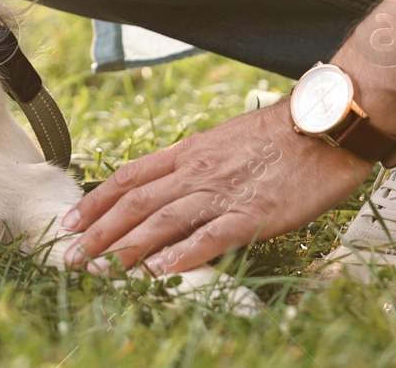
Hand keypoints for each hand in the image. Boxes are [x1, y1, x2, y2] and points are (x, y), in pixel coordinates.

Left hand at [61, 100, 370, 273]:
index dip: (97, 201)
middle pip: (135, 203)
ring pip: (161, 221)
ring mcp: (222, 193)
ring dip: (126, 248)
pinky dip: (179, 255)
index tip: (72, 221)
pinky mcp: (252, 214)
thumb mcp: (223, 140)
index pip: (129, 177)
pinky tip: (157, 272)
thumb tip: (168, 184)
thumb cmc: (278, 134)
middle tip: (73, 256)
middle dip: (100, 232)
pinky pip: (208, 237)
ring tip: (101, 269)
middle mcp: (196, 171)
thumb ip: (194, 162)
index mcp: (187, 152)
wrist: (323, 124)